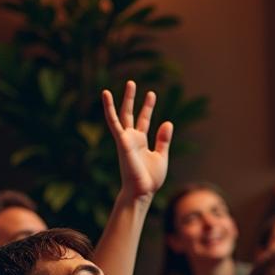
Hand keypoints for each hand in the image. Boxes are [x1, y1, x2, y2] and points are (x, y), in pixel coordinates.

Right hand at [102, 82, 173, 200]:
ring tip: (128, 83)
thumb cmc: (150, 178)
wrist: (142, 191)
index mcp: (141, 141)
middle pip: (131, 114)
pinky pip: (114, 123)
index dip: (147, 107)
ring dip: (124, 99)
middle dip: (133, 99)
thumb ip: (163, 139)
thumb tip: (168, 122)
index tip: (151, 94)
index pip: (143, 120)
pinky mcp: (122, 141)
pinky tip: (107, 95)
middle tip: (133, 83)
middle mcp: (131, 138)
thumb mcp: (161, 156)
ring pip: (122, 115)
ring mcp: (126, 139)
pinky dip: (109, 109)